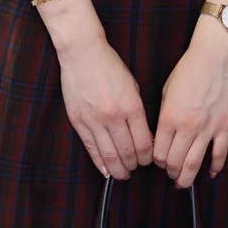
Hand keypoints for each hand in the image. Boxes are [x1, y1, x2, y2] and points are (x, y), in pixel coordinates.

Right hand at [58, 38, 154, 180]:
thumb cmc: (110, 66)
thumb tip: (144, 137)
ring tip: (122, 173)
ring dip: (118, 169)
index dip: (147, 157)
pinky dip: (100, 163)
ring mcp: (94, 120)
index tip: (148, 160)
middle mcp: (114, 116)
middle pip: (127, 153)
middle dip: (134, 165)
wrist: (83, 53)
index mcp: (131, 106)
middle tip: (135, 168)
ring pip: (109, 155)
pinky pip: (91, 148)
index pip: (144, 143)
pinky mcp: (79, 121)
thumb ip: (138, 112)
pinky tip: (106, 170)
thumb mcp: (132, 86)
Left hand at [153, 22, 227, 187]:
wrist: (214, 57)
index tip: (158, 160)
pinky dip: (215, 168)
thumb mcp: (166, 90)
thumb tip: (160, 136)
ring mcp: (208, 128)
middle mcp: (188, 126)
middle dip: (170, 172)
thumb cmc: (188, 69)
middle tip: (170, 173)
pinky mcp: (225, 127)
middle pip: (175, 162)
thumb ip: (163, 114)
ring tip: (183, 182)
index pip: (159, 151)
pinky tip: (210, 173)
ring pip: (195, 164)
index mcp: (170, 116)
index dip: (156, 161)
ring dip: (187, 177)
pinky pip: (220, 155)